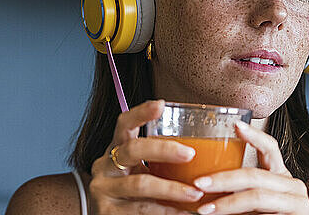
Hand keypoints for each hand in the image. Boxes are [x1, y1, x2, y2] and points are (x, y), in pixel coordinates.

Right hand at [88, 99, 205, 213]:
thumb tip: (204, 151)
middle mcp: (105, 166)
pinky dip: (166, 212)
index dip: (140, 113)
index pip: (124, 124)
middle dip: (164, 150)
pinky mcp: (107, 213)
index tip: (161, 104)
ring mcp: (103, 190)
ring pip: (140, 184)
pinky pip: (140, 210)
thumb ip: (162, 161)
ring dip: (172, 189)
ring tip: (196, 193)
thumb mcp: (143, 170)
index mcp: (116, 149)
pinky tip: (184, 213)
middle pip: (133, 149)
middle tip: (190, 154)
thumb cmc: (136, 192)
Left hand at [191, 120, 308, 214]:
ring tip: (205, 209)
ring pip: (256, 196)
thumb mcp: (252, 203)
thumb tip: (201, 184)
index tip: (236, 125)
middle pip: (255, 174)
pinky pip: (262, 214)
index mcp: (280, 176)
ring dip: (227, 203)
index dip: (254, 135)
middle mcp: (292, 185)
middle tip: (199, 183)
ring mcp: (297, 202)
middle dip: (223, 179)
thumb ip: (237, 191)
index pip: (270, 148)